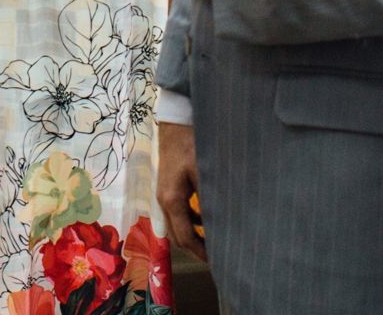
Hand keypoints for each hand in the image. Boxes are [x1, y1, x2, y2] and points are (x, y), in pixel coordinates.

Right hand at [156, 122, 206, 262]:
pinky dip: (190, 222)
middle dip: (196, 248)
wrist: (175, 122)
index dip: (201, 252)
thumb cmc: (191, 143)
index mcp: (172, 199)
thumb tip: (220, 223)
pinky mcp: (166, 188)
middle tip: (217, 256)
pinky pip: (176, 213)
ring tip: (213, 241)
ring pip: (175, 225)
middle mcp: (163, 200)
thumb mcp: (204, 171)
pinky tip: (206, 219)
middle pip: (177, 236)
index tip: (217, 260)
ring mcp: (162, 194)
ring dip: (192, 235)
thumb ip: (210, 198)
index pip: (185, 237)